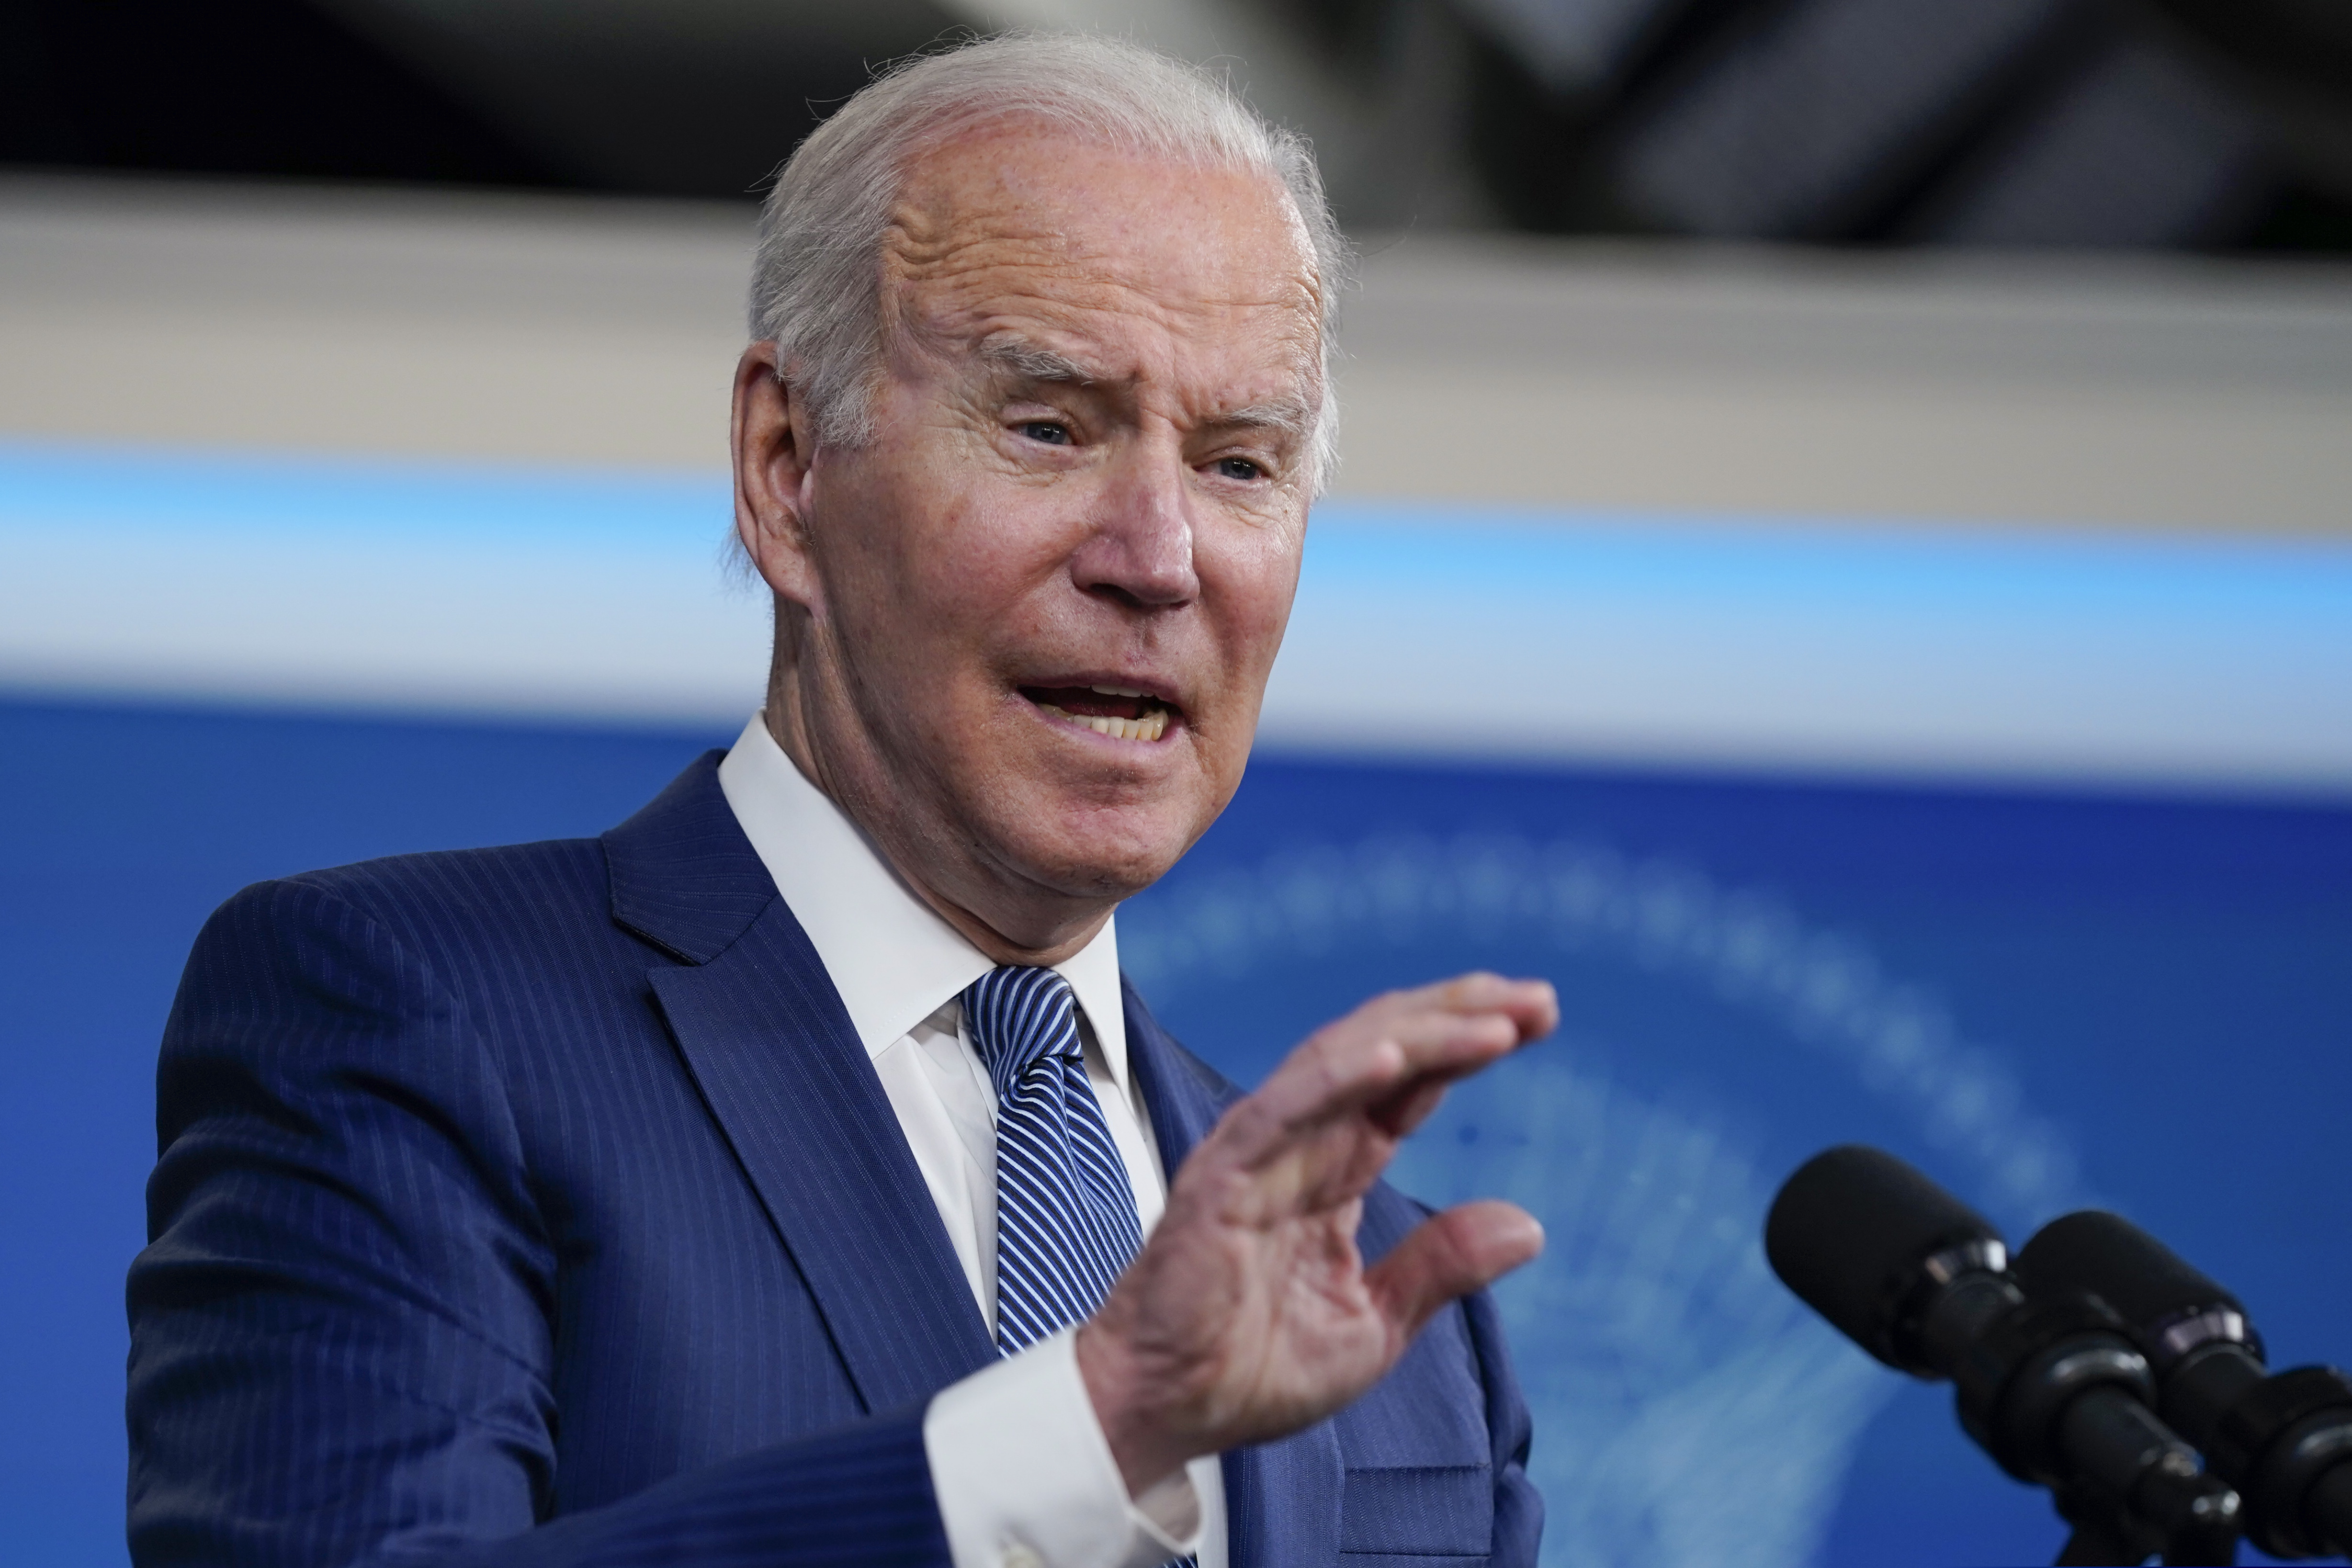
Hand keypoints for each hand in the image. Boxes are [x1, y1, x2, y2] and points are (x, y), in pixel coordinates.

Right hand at [1076, 972, 1557, 1494]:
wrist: (1168, 1411)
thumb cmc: (1253, 1367)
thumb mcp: (1376, 1323)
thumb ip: (1442, 1266)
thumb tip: (1530, 1225)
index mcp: (1336, 1170)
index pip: (1411, 1084)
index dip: (1471, 1045)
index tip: (1541, 1019)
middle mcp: (1301, 1145)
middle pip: (1384, 1049)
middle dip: (1461, 1016)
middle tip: (1539, 1000)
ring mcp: (1259, 1152)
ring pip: (1342, 1062)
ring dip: (1419, 1035)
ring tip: (1494, 1022)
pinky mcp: (1223, 1177)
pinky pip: (1281, 1112)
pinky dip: (1335, 1079)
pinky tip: (1392, 1059)